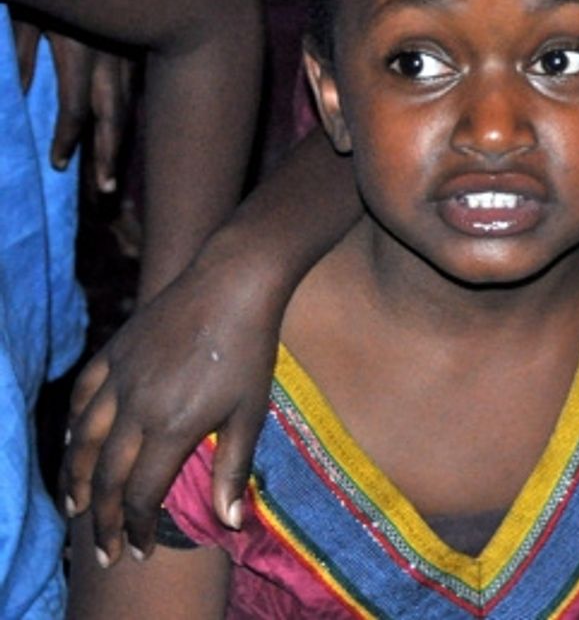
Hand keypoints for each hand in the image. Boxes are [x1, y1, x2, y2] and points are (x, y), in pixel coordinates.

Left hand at [11, 17, 130, 187]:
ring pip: (130, 104)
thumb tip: (19, 94)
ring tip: (113, 170)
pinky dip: (128, 113)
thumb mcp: (27, 15)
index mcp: (80, 52)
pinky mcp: (138, 45)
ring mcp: (130, 51)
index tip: (58, 164)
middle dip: (109, 155)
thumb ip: (23, 54)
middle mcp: (111, 58)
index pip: (75, 108)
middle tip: (105, 188)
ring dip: (122, 139)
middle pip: (114, 116)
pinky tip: (121, 130)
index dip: (66, 139)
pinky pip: (135, 88)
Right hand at [63, 246, 281, 564]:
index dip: (139, 527)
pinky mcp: (113, 352)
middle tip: (104, 550)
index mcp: (170, 427)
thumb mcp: (250, 412)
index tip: (141, 551)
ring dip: (76, 480)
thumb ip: (234, 469)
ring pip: (83, 440)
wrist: (233, 281)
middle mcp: (134, 407)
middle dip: (103, 520)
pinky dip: (74, 427)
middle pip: (106, 476)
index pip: (141, 494)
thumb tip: (230, 522)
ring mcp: (119, 377)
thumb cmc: (250, 348)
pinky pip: (82, 398)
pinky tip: (75, 443)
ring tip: (76, 508)